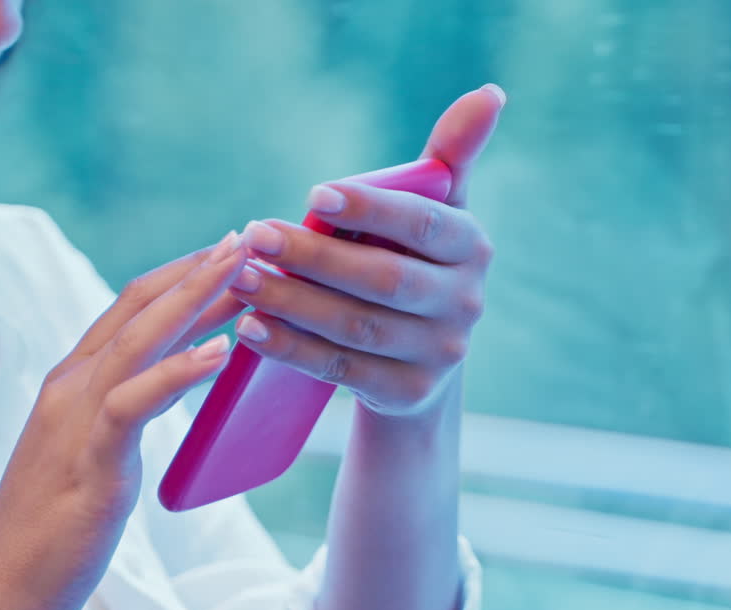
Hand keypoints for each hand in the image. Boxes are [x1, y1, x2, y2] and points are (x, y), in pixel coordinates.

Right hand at [0, 231, 249, 609]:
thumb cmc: (50, 530)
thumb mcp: (94, 453)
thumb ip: (123, 410)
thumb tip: (172, 379)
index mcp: (72, 383)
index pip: (130, 309)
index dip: (180, 275)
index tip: (229, 251)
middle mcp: (70, 387)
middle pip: (139, 307)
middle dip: (196, 269)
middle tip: (249, 237)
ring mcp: (75, 419)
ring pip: (139, 340)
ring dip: (195, 298)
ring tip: (244, 270)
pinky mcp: (89, 461)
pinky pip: (135, 402)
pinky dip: (178, 371)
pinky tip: (221, 352)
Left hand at [228, 84, 506, 416]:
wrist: (418, 356)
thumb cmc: (413, 261)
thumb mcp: (435, 211)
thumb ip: (452, 155)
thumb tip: (490, 93)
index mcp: (472, 248)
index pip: (424, 224)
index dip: (372, 209)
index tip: (314, 194)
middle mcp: (466, 302)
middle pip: (384, 280)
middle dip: (315, 258)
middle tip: (255, 234)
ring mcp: (440, 354)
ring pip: (357, 327)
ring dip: (292, 302)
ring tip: (240, 278)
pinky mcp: (407, 393)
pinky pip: (341, 370)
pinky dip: (293, 349)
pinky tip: (251, 327)